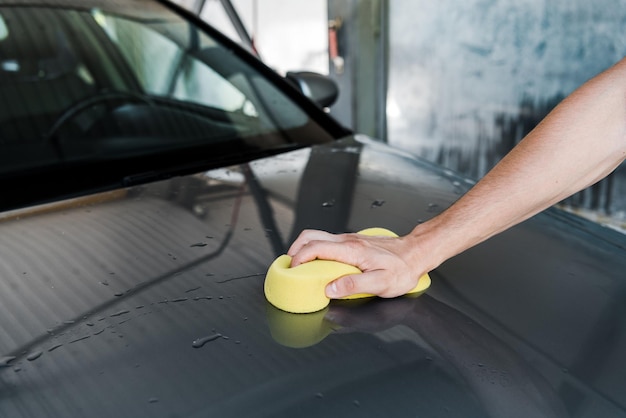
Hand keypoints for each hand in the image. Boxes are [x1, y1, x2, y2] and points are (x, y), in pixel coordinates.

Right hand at [287, 229, 428, 298]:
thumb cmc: (402, 269)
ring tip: (300, 268)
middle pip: (310, 236)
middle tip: (290, 267)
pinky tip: (319, 265)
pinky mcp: (352, 243)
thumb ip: (353, 285)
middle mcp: (347, 241)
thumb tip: (330, 288)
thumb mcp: (381, 284)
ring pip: (317, 237)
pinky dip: (315, 251)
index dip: (299, 258)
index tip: (293, 271)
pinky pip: (327, 243)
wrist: (416, 254)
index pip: (316, 247)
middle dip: (294, 250)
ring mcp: (349, 240)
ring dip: (304, 250)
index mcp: (351, 250)